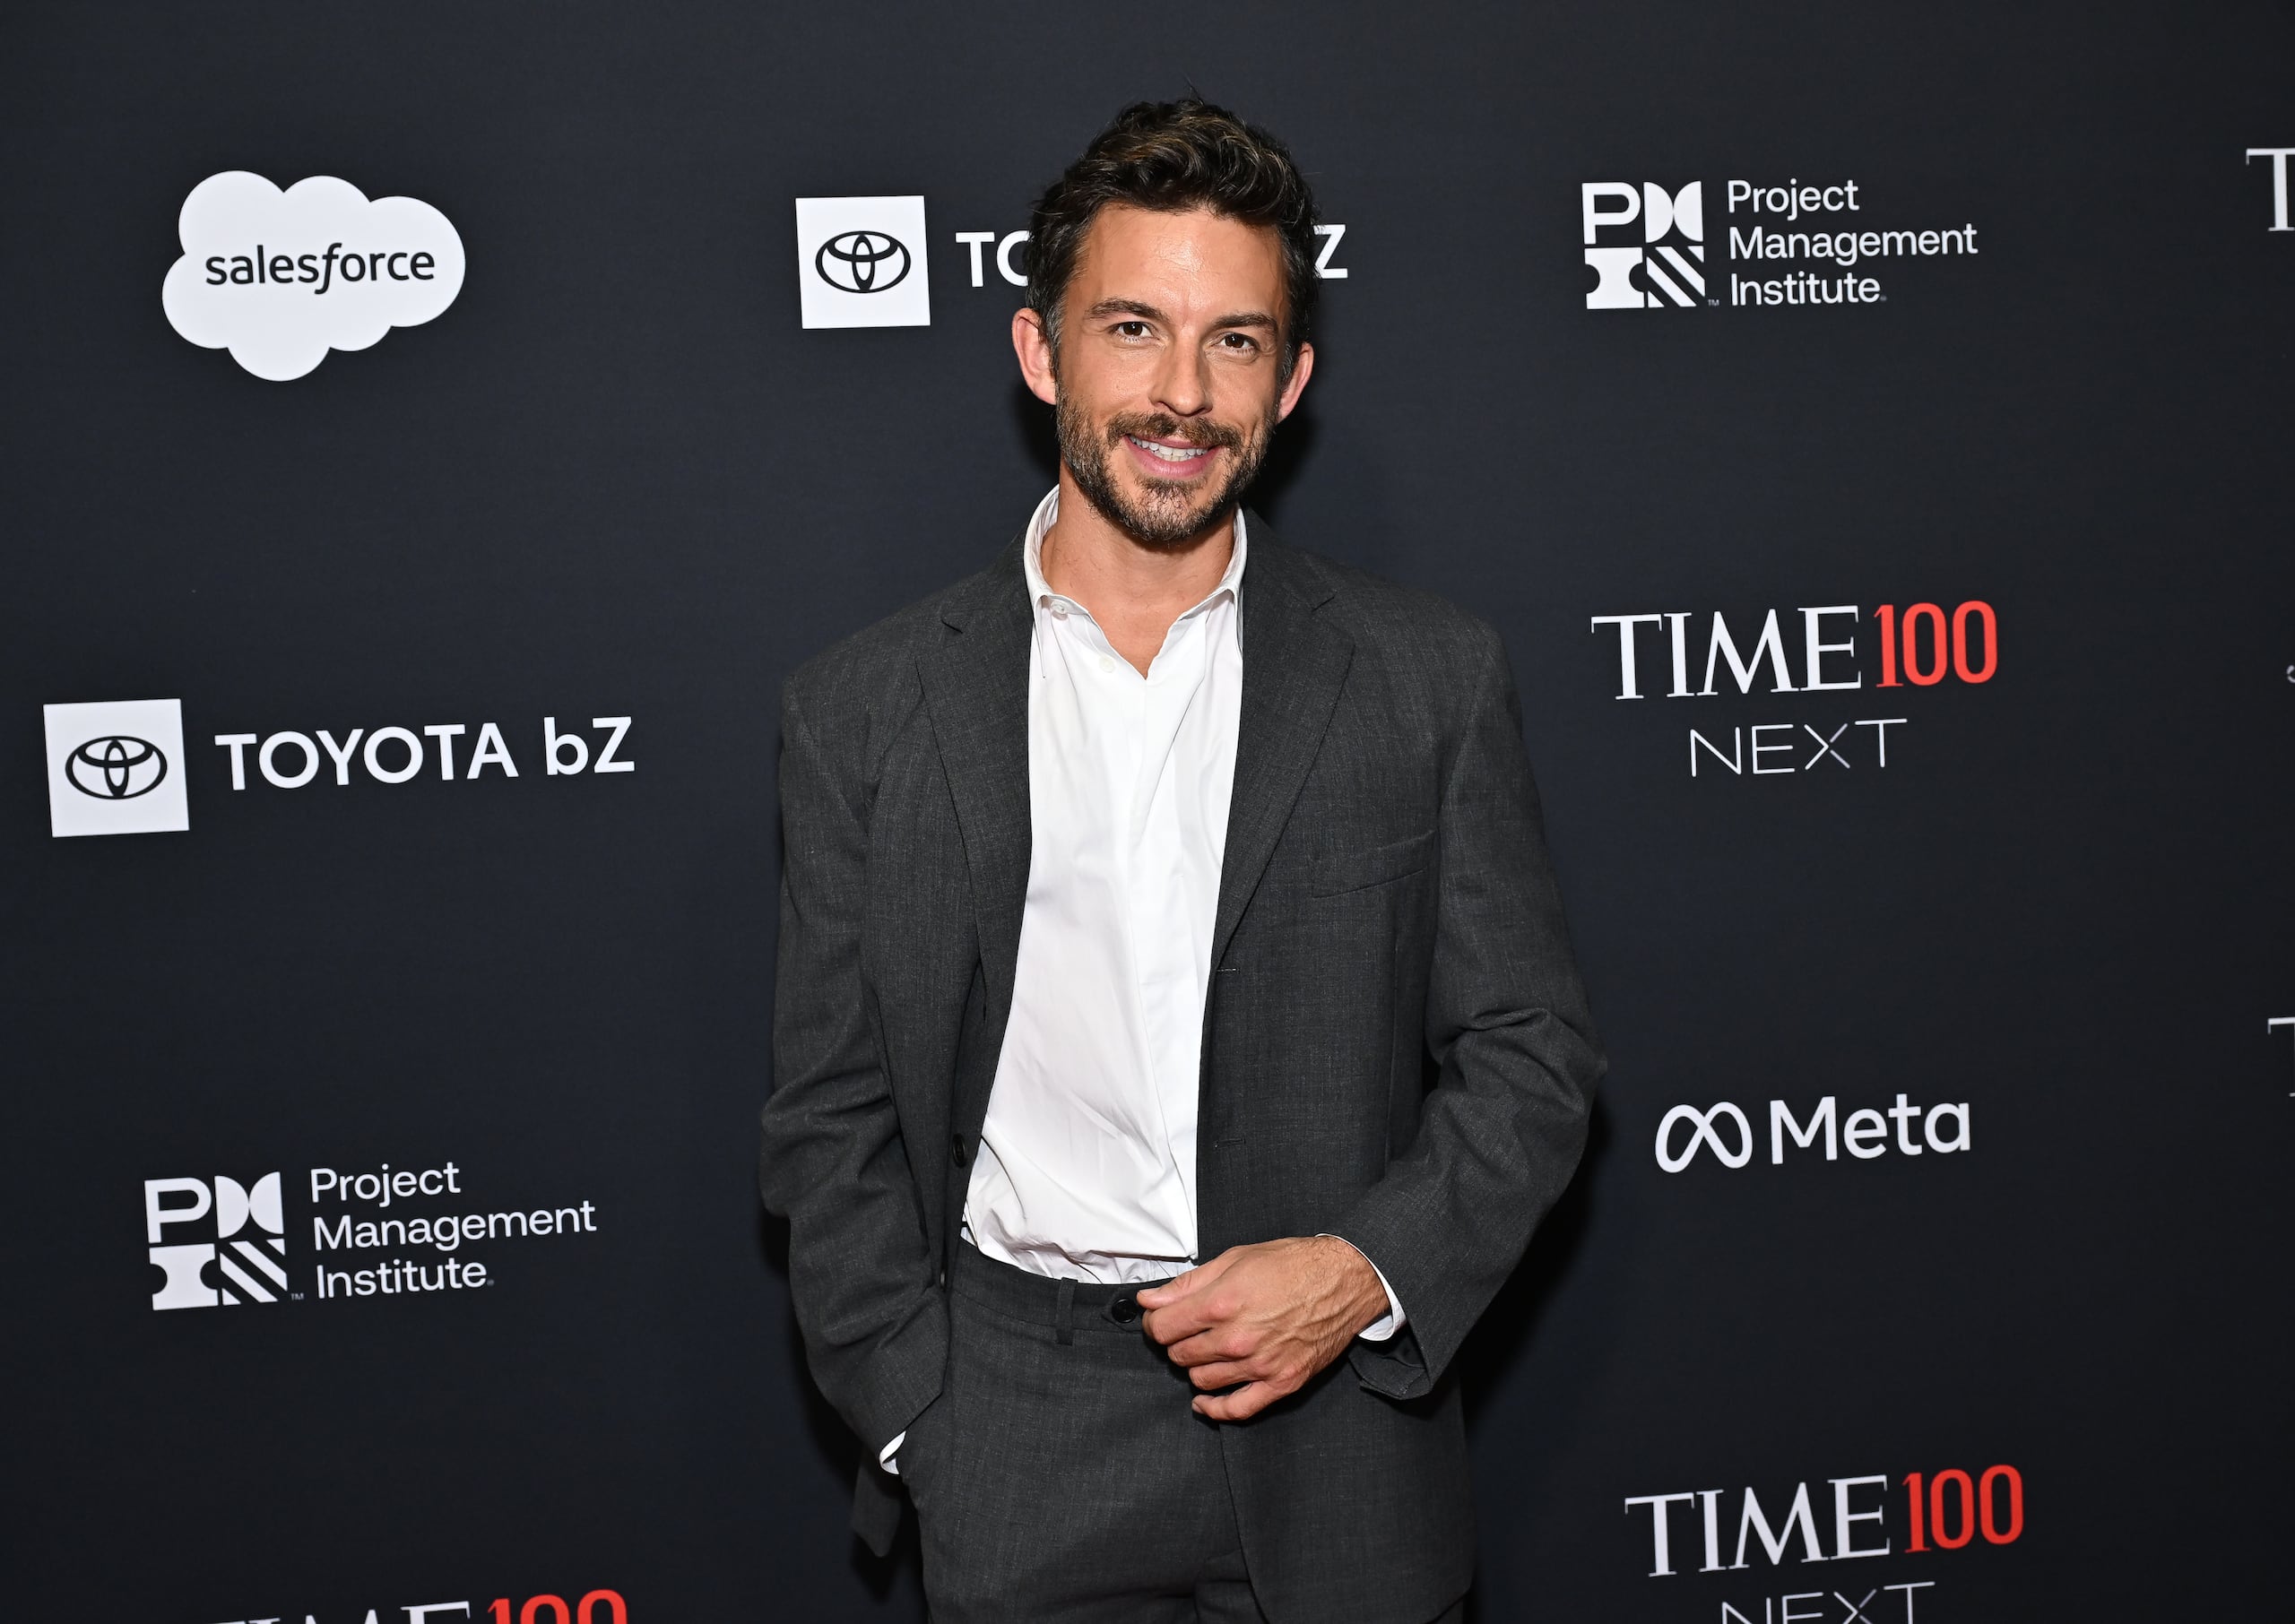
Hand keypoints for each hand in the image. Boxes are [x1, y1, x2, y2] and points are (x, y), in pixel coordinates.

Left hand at [1135, 1236, 1388, 1420]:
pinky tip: (1204, 1401)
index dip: (1155, 1322)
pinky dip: (1215, 1409)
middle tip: (1187, 1331)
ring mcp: (1260, 1364)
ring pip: (1202, 1380)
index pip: (1163, 1328)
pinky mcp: (1281, 1382)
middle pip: (1179, 1355)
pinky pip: (1237, 1409)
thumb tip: (1150, 1299)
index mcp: (1222, 1303)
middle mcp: (1238, 1338)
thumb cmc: (1294, 1265)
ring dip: (1196, 1367)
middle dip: (1176, 1342)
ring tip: (1206, 1351)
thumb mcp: (1235, 1259)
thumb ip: (1188, 1284)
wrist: (1344, 1280)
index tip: (1160, 1319)